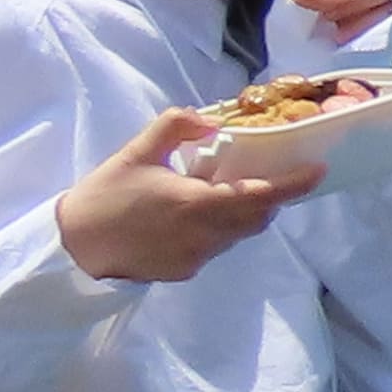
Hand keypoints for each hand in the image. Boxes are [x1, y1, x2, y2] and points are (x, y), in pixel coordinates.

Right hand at [57, 104, 318, 283]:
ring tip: (213, 191)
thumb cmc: (104, 195)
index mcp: (194, 203)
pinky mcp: (187, 271)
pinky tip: (188, 216)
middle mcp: (203, 234)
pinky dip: (216, 229)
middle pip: (257, 217)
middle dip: (267, 197)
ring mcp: (197, 257)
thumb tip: (212, 120)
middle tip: (259, 175)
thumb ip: (176, 127)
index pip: (259, 195)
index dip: (292, 185)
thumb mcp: (136, 152)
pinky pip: (216, 246)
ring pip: (238, 233)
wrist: (74, 248)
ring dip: (239, 212)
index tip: (318, 171)